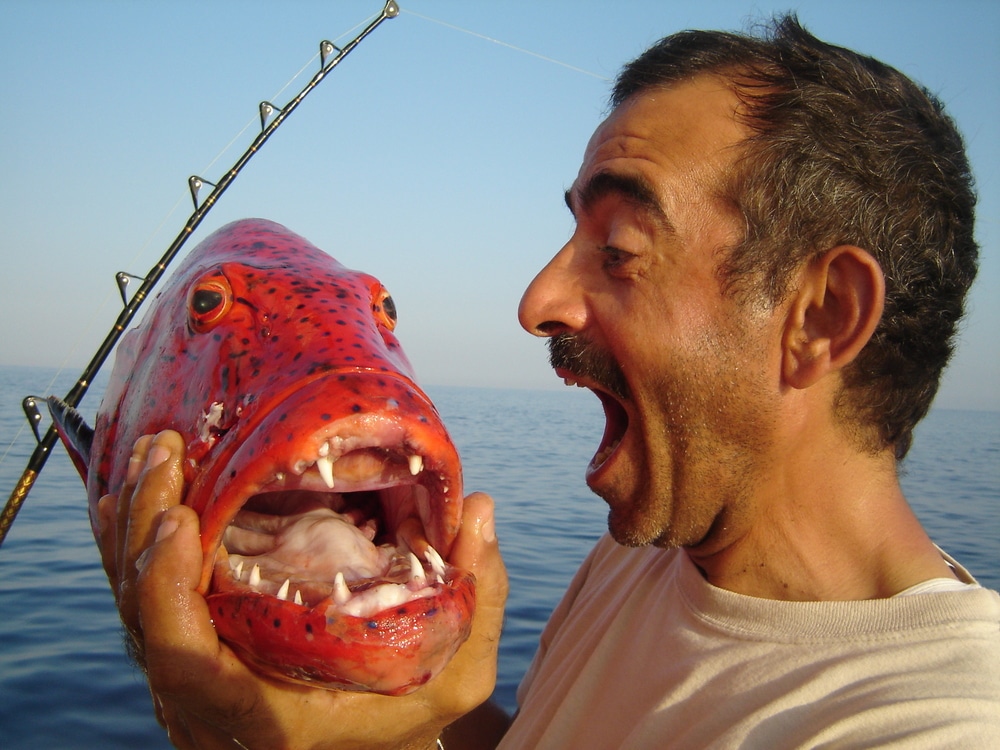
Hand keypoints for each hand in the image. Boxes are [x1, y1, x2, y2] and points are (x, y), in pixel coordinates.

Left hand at [97, 430, 507, 749]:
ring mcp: (195, 694)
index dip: (165, 592)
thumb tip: (479, 509)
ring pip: (133, 613)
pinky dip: (131, 550)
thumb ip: (478, 598)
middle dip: (140, 531)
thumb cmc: (412, 718)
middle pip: (144, 626)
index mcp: (271, 720)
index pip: (187, 663)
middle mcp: (214, 715)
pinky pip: (145, 609)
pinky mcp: (193, 669)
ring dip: (129, 530)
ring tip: (147, 456)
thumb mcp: (460, 676)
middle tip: (162, 453)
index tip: (182, 518)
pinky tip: (128, 499)